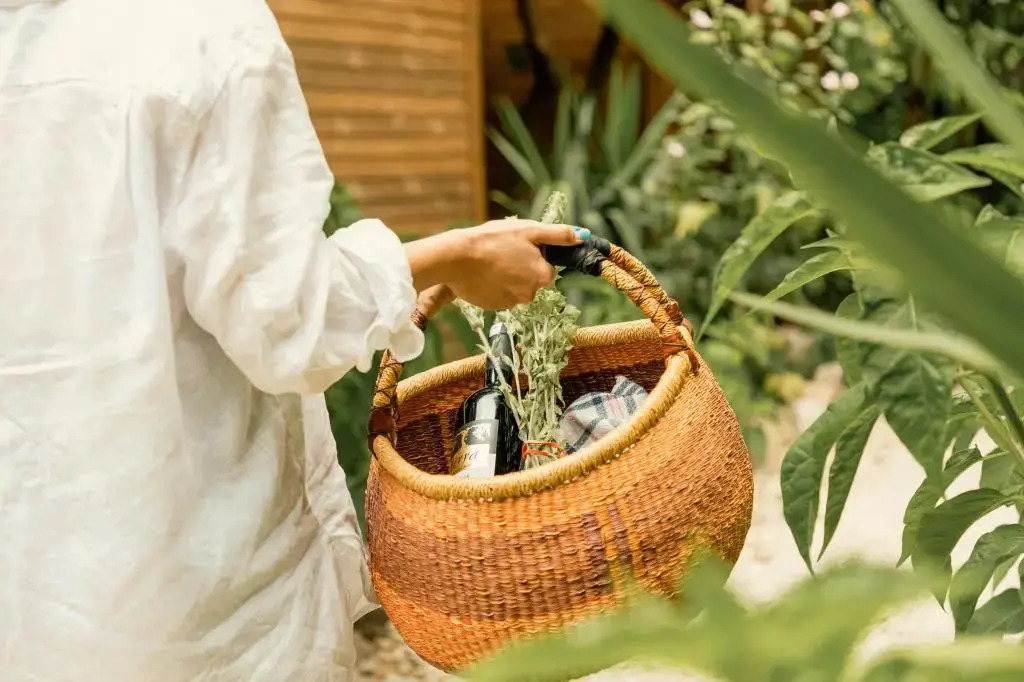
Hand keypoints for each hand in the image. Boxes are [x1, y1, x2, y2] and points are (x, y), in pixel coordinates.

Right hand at [405, 219, 588, 309]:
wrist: (456, 258)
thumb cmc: (494, 240)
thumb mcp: (529, 230)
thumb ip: (559, 234)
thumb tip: (584, 235)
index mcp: (543, 275)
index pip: (547, 268)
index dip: (534, 256)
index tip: (518, 248)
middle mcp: (531, 294)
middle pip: (532, 280)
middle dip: (521, 268)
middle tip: (503, 253)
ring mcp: (511, 303)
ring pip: (515, 289)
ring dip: (507, 278)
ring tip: (490, 263)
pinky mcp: (494, 308)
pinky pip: (499, 296)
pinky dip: (494, 286)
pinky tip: (483, 274)